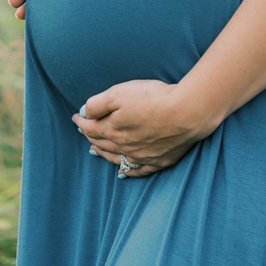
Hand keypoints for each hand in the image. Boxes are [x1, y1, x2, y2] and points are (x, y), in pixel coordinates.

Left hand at [74, 79, 215, 176]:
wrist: (188, 112)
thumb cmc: (155, 98)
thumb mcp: (120, 93)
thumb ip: (97, 104)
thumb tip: (84, 113)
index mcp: (111, 129)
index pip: (89, 127)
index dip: (81, 121)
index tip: (76, 116)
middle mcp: (122, 146)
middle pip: (101, 143)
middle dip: (90, 137)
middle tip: (84, 131)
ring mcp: (141, 155)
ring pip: (115, 158)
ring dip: (103, 154)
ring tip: (94, 151)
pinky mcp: (159, 160)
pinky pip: (138, 170)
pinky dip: (128, 172)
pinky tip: (122, 173)